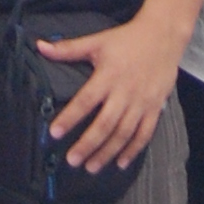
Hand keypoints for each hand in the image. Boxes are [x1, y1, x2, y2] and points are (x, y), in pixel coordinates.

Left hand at [36, 10, 182, 173]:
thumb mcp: (96, 41)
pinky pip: (144, 133)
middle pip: (105, 124)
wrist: (163, 36)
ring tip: (91, 167)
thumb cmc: (126, 39)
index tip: (54, 133)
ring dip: (107, 152)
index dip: (69, 117)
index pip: (85, 100)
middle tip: (72, 160)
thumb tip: (40, 46)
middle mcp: (125, 92)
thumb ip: (68, 48)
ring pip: (124, 133)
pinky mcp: (155, 107)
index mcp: (108, 75)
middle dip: (88, 144)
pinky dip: (133, 150)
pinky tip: (120, 163)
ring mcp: (142, 102)